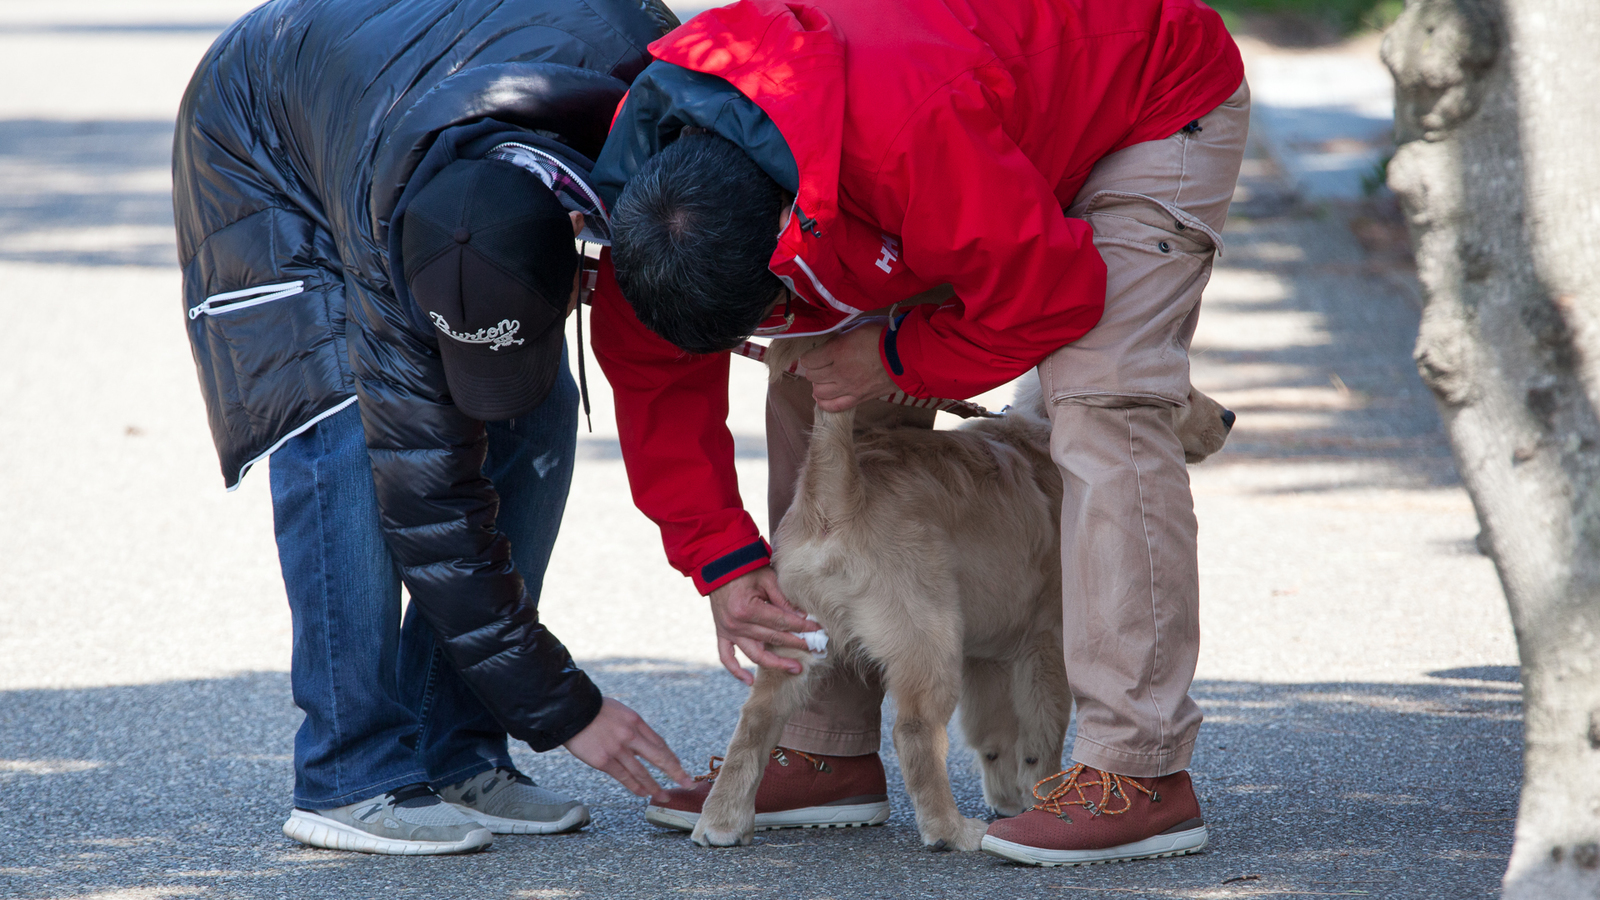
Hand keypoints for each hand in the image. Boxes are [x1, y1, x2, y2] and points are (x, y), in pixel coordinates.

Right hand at [564, 697, 690, 803]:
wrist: (571, 710)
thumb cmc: (595, 710)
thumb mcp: (621, 712)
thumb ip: (633, 728)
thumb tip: (646, 744)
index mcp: (636, 721)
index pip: (660, 743)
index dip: (672, 758)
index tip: (681, 768)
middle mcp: (630, 736)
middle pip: (659, 757)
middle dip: (676, 772)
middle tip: (689, 784)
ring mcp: (617, 749)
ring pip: (642, 772)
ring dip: (655, 787)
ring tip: (664, 796)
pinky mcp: (603, 761)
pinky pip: (624, 777)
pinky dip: (635, 786)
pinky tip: (643, 793)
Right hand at [707, 566, 817, 684]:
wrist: (718, 566)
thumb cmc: (745, 569)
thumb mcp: (767, 578)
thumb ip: (783, 599)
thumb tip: (803, 617)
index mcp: (748, 609)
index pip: (782, 622)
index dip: (802, 627)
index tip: (818, 631)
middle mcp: (737, 624)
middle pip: (773, 639)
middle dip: (796, 644)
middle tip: (815, 649)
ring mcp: (728, 631)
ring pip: (755, 654)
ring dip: (776, 664)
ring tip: (796, 669)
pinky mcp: (722, 634)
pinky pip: (727, 658)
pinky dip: (737, 671)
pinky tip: (750, 682)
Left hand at [798, 323, 898, 411]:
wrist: (909, 354)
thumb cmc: (886, 335)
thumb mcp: (859, 325)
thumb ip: (841, 335)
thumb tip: (830, 340)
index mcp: (838, 351)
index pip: (808, 360)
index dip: (809, 356)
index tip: (814, 353)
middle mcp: (839, 372)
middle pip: (812, 376)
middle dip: (814, 369)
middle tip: (821, 364)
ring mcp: (849, 388)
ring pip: (819, 393)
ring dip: (819, 385)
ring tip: (825, 379)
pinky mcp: (859, 398)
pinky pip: (834, 407)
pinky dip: (825, 403)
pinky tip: (825, 397)